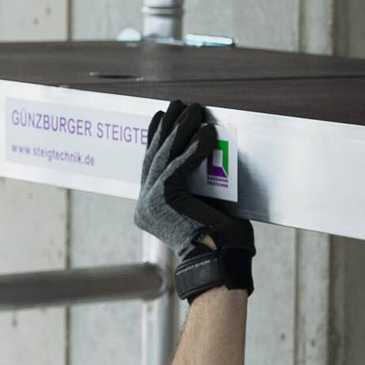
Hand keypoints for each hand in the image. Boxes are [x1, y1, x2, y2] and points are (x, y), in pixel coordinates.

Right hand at [135, 100, 255, 300]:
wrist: (220, 261)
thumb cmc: (221, 239)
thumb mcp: (204, 203)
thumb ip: (197, 181)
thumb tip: (205, 148)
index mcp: (150, 209)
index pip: (151, 164)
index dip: (155, 137)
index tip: (162, 116)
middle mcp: (144, 206)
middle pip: (156, 155)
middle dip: (168, 127)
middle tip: (177, 104)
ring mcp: (150, 202)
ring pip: (166, 156)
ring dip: (182, 129)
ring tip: (194, 109)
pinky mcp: (163, 198)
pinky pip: (181, 165)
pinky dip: (196, 148)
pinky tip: (206, 132)